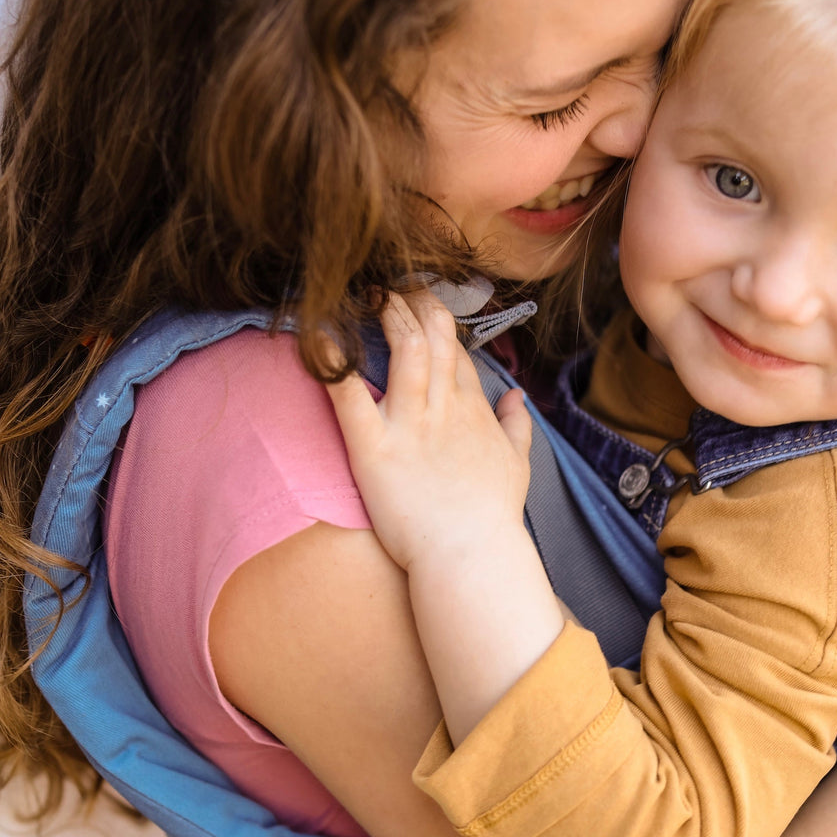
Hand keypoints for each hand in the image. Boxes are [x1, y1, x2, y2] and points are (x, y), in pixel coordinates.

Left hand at [325, 290, 531, 571]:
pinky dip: (333, 364)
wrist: (471, 556)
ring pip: (400, 350)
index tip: (418, 296)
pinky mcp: (374, 447)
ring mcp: (409, 423)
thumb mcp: (518, 464)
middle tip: (389, 279)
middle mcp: (442, 405)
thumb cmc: (492, 517)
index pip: (452, 348)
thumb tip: (518, 398)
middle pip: (427, 338)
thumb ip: (517, 426)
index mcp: (471, 408)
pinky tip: (318, 334)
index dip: (434, 317)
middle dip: (409, 302)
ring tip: (366, 287)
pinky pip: (350, 396)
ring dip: (384, 314)